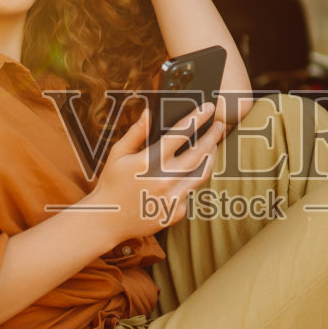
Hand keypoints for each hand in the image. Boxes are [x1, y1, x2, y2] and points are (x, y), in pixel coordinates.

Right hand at [84, 100, 225, 239]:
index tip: (209, 108)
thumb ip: (136, 133)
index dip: (197, 118)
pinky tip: (191, 172)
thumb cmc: (111, 183)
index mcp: (149, 162)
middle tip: (220, 126)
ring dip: (211, 157)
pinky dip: (192, 180)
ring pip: (202, 174)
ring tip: (214, 146)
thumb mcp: (117, 154)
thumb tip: (149, 113)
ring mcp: (172, 198)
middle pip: (199, 153)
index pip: (180, 134)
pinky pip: (190, 192)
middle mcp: (164, 179)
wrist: (107, 220)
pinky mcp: (176, 212)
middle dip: (212, 136)